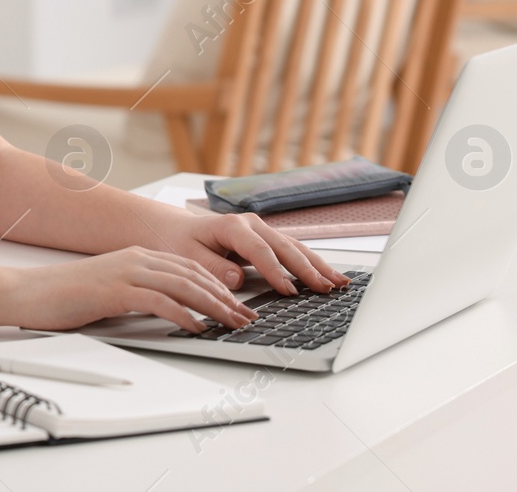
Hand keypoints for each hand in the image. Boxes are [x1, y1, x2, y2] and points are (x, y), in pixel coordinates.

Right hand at [10, 247, 259, 333]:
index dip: (218, 286)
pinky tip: (195, 327)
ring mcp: (125, 272)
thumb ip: (140, 293)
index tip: (238, 305)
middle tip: (246, 317)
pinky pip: (158, 301)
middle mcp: (135, 259)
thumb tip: (172, 311)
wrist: (30, 292)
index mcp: (137, 256)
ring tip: (232, 323)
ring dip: (213, 307)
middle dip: (225, 298)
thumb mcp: (111, 289)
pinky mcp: (114, 290)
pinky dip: (182, 314)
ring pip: (182, 286)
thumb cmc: (66, 295)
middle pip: (192, 275)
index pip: (189, 268)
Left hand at [145, 204, 350, 296]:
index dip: (275, 271)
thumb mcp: (188, 255)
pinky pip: (292, 251)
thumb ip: (212, 267)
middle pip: (285, 247)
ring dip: (317, 266)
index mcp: (231, 226)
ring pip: (295, 248)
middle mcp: (251, 224)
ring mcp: (262, 230)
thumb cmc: (180, 242)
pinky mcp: (267, 239)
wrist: (177, 229)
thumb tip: (237, 279)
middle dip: (307, 269)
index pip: (259, 250)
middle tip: (326, 289)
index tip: (289, 291)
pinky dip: (312, 264)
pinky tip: (328, 276)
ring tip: (340, 283)